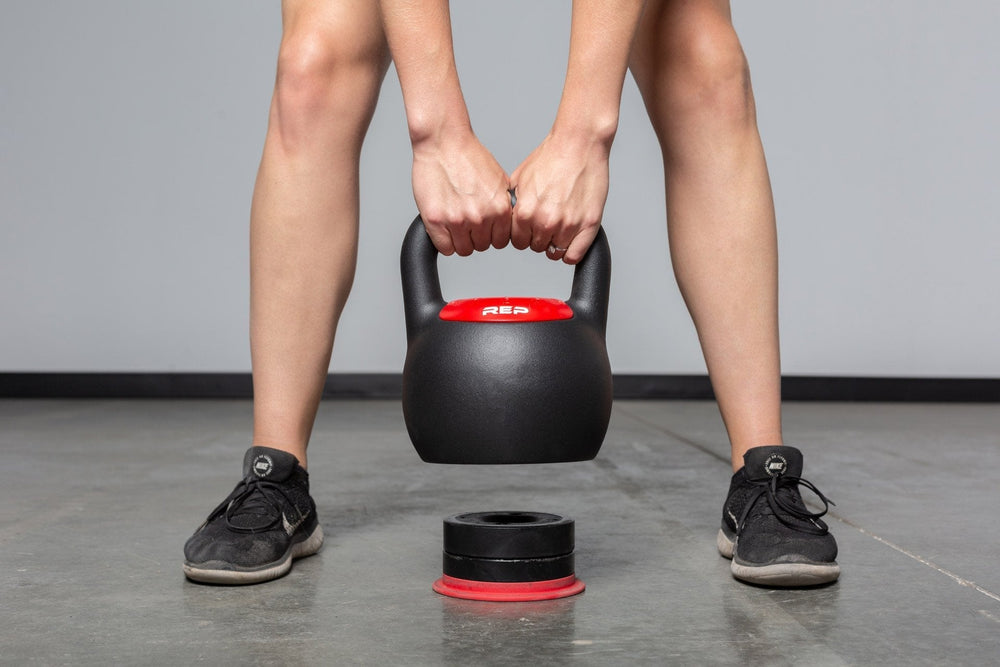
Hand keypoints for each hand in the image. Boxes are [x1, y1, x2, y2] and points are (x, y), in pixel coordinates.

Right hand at [412, 131, 511, 255]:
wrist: (444, 142)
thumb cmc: (468, 156)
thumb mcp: (499, 180)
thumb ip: (503, 204)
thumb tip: (507, 222)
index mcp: (499, 209)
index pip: (500, 241)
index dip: (491, 235)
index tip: (484, 229)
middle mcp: (481, 217)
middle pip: (482, 246)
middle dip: (475, 236)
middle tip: (467, 221)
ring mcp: (458, 220)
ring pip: (464, 249)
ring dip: (460, 239)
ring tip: (455, 222)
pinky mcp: (436, 221)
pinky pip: (445, 248)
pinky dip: (444, 241)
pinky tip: (444, 226)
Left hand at [509, 132, 610, 263]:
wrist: (579, 143)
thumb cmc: (552, 156)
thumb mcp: (519, 179)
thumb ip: (513, 204)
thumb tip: (507, 218)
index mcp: (524, 212)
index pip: (517, 241)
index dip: (523, 234)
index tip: (529, 228)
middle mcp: (545, 221)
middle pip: (536, 247)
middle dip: (538, 236)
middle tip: (546, 221)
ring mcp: (568, 225)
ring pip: (555, 252)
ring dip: (556, 242)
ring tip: (559, 225)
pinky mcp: (589, 225)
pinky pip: (575, 256)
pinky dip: (571, 252)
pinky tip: (569, 239)